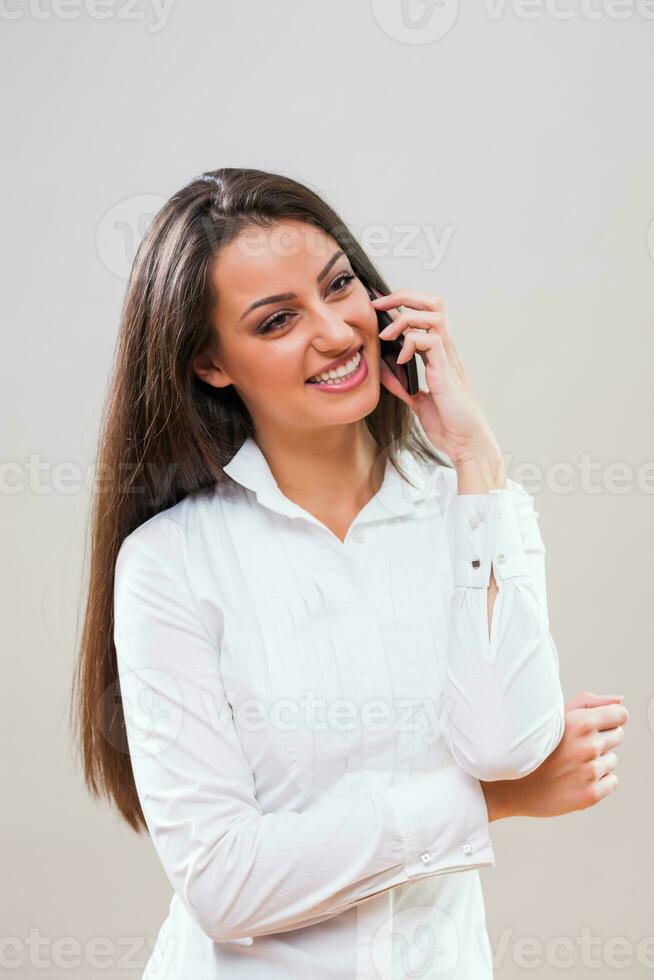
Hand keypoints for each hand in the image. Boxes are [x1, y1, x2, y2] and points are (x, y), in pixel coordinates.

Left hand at [371, 288, 499, 466]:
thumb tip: (382, 371)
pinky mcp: (446, 372)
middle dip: (403, 296)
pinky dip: (411, 343)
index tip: (379, 308)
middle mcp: (447, 351)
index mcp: (440, 354)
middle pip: (433, 303)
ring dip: (404, 319)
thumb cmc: (449, 423)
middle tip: (379, 306)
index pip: (427, 313)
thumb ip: (402, 385)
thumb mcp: (418, 401)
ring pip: (433, 315)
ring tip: (387, 336)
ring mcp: (448, 359)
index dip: (404, 303)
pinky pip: (431, 341)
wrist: (466, 443)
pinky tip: (401, 360)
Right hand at [482, 691, 627, 820]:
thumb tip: (620, 701)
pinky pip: (612, 781)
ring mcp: (590, 772)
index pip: (620, 714)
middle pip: (618, 736)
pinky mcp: (591, 794)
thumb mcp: (554, 715)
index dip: (609, 717)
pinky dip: (598, 781)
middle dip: (601, 738)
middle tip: (575, 745)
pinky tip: (575, 778)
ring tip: (570, 762)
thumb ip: (589, 702)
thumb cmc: (532, 744)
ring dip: (597, 761)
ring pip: (612, 760)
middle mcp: (589, 746)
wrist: (509, 783)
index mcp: (582, 722)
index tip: (596, 723)